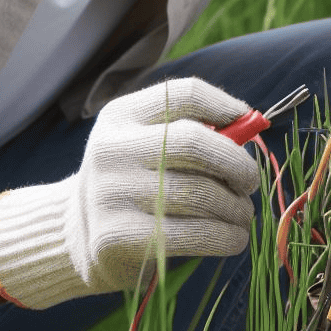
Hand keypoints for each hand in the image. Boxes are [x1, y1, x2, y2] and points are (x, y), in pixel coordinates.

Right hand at [0, 77, 259, 308]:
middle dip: (238, 164)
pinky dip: (228, 236)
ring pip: (202, 193)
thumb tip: (252, 126)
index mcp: (121, 116)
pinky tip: (232, 236)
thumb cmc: (134, 184)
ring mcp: (113, 193)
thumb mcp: (146, 144)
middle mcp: (112, 149)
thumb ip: (193, 131)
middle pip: (196, 143)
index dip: (226, 105)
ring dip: (237, 207)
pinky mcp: (121, 236)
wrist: (78, 233)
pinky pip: (196, 233)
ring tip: (241, 213)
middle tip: (249, 182)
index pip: (184, 94)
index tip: (250, 122)